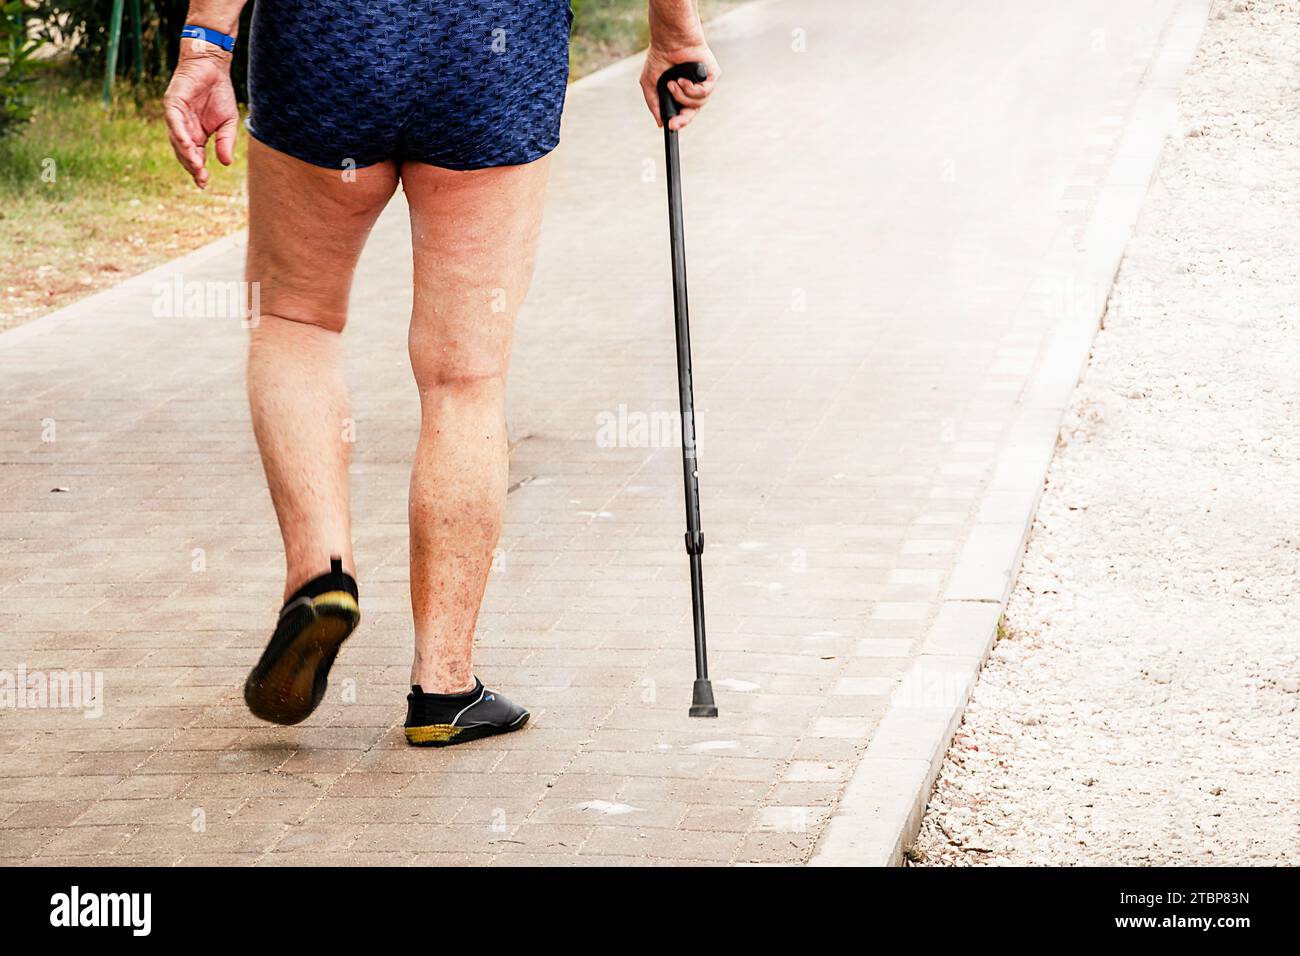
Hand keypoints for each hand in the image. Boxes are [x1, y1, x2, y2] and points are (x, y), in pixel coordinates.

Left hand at [163, 47, 238, 188]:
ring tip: (197, 168)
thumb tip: (226, 163)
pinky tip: (188, 146)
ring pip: (177, 141)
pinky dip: (180, 135)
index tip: (204, 184)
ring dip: (186, 155)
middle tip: (201, 179)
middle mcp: (182, 128)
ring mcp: (175, 117)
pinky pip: (174, 123)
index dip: (198, 170)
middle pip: (183, 153)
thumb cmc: (219, 93)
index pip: (194, 157)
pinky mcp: (172, 104)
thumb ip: (225, 142)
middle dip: (192, 167)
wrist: (213, 66)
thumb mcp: (228, 123)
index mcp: (195, 135)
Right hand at [639, 41, 719, 130]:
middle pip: (693, 112)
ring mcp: (704, 83)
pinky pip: (704, 93)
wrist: (670, 40)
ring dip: (682, 96)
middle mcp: (694, 89)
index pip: (684, 112)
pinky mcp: (712, 76)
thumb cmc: (660, 57)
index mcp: (682, 92)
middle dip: (683, 119)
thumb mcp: (650, 83)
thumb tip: (660, 122)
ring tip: (673, 84)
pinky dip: (691, 89)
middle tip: (673, 122)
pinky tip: (682, 80)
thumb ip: (654, 103)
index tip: (670, 126)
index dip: (678, 121)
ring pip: (697, 104)